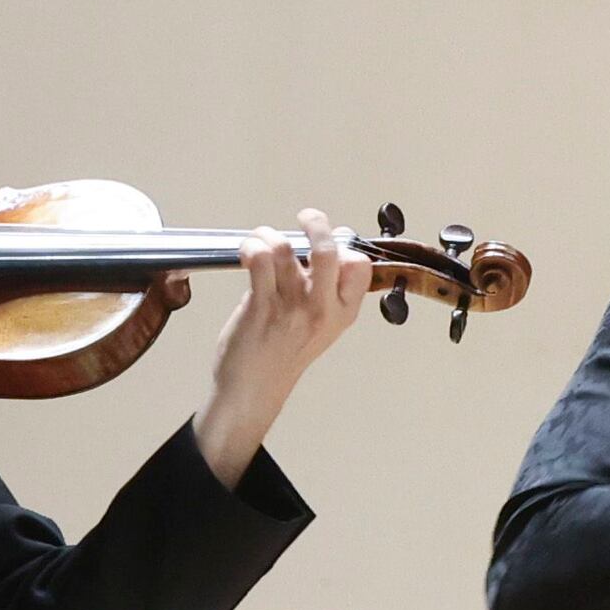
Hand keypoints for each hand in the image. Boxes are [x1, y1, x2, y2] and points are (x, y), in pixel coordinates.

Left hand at [187, 216, 376, 486]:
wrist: (253, 390)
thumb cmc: (283, 353)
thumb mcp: (322, 325)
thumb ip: (328, 288)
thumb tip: (329, 241)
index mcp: (343, 312)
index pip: (360, 266)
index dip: (344, 245)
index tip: (327, 241)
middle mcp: (322, 308)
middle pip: (328, 250)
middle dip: (316, 223)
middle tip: (305, 219)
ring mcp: (291, 307)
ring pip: (284, 248)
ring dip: (269, 234)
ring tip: (262, 240)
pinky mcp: (261, 306)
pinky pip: (259, 258)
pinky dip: (252, 245)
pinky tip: (248, 252)